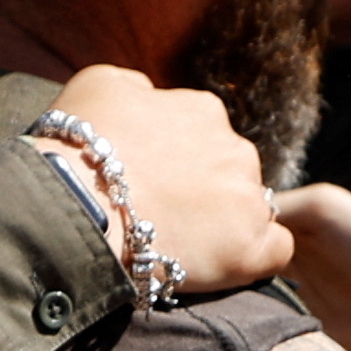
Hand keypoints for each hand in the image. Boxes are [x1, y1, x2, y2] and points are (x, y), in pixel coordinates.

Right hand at [38, 67, 284, 294]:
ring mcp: (247, 199)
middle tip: (163, 215)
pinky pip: (274, 252)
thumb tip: (148, 94)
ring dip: (225, 225)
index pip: (206, 137)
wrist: (76, 207)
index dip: (180, 163)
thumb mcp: (100, 85)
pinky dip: (253, 258)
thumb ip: (137, 86)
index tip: (155, 182)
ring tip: (181, 244)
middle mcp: (236, 149)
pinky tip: (220, 265)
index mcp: (204, 112)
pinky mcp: (250, 249)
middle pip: (231, 173)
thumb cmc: (78, 148)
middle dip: (204, 192)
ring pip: (252, 211)